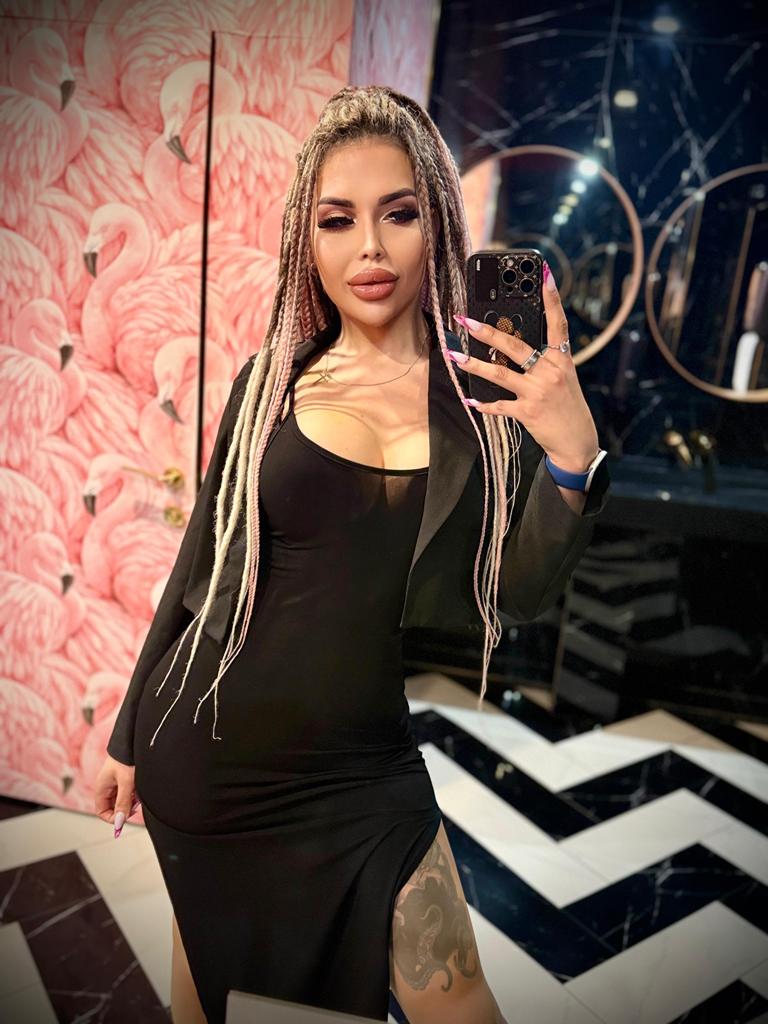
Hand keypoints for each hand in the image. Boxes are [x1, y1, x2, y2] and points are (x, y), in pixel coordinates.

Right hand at [94, 755, 140, 837]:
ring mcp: (116, 782)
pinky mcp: (125, 778)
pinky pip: (128, 792)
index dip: (112, 818)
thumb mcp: (126, 782)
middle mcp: (107, 786)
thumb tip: (120, 822)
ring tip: (138, 792)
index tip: (124, 818)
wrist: (134, 740)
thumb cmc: (127, 757)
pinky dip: (135, 793)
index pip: (101, 811)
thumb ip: (123, 803)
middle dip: (125, 808)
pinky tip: (140, 787)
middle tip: (135, 803)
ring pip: (122, 800)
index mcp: (101, 787)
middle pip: (113, 807)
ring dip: (131, 800)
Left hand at [449, 261, 598, 471]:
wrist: (577, 443)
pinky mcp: (528, 412)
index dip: (551, 297)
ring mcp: (538, 392)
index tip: (544, 274)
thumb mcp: (564, 379)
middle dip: (487, 332)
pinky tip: (470, 399)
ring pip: (501, 374)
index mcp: (561, 360)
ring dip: (474, 365)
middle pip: (515, 346)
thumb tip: (515, 347)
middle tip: (465, 320)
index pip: (557, 323)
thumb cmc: (568, 408)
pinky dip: (484, 404)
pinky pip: (500, 406)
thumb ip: (545, 362)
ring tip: (455, 357)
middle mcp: (550, 372)